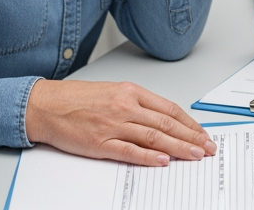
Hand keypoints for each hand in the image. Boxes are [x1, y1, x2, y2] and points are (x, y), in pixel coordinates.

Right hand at [25, 79, 215, 165]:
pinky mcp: (99, 143)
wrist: (45, 105)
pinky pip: (129, 151)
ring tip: (195, 155)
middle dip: (191, 137)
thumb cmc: (76, 99)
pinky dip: (148, 156)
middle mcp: (125, 106)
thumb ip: (137, 104)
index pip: (169, 108)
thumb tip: (163, 120)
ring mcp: (113, 125)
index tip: (203, 133)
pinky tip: (163, 161)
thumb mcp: (112, 92)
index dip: (190, 123)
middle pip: (166, 123)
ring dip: (178, 147)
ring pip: (154, 136)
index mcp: (130, 92)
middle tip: (208, 148)